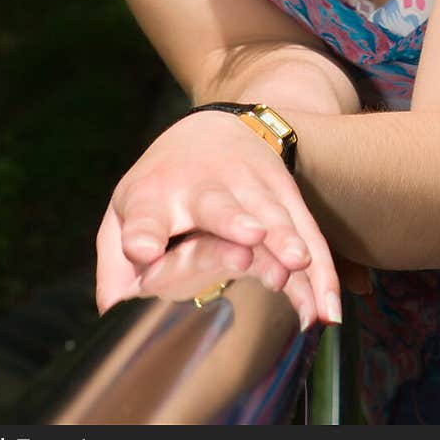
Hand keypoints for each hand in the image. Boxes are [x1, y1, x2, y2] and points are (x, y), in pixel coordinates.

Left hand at [95, 111, 341, 330]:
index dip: (143, 233)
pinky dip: (319, 271)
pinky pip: (306, 236)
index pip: (145, 216)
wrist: (215, 128)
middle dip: (233, 220)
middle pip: (217, 205)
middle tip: (248, 239)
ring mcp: (250, 187)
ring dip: (286, 241)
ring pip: (271, 217)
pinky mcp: (285, 196)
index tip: (142, 249)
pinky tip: (326, 307)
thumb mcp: (126, 213)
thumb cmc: (165, 188)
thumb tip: (113, 310)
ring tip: (296, 265)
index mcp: (154, 195)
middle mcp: (203, 186)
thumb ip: (116, 263)